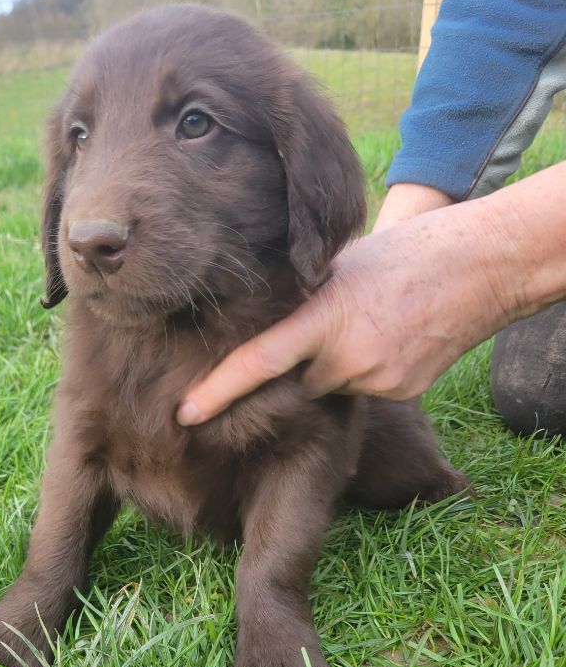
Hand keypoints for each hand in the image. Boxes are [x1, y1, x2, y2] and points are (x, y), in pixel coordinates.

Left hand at [176, 164, 565, 425]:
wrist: (481, 266)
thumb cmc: (406, 252)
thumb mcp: (341, 264)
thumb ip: (302, 298)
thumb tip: (263, 317)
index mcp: (324, 318)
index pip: (258, 361)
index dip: (217, 391)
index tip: (185, 414)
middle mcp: (347, 357)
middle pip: (297, 381)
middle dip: (300, 364)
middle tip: (326, 328)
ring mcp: (377, 380)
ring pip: (331, 386)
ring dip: (335, 365)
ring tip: (366, 325)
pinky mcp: (401, 393)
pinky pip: (363, 390)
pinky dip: (366, 371)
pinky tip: (388, 340)